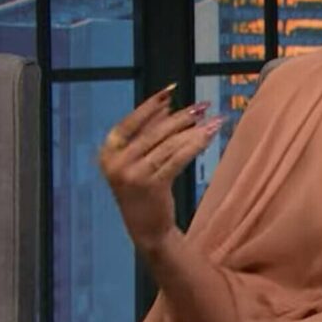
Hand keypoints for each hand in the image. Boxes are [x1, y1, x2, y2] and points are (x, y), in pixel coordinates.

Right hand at [98, 84, 225, 254]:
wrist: (146, 229)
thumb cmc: (144, 191)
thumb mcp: (137, 161)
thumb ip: (146, 136)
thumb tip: (166, 107)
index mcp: (108, 152)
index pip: (130, 122)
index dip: (150, 106)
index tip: (170, 92)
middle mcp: (116, 162)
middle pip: (154, 132)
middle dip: (181, 116)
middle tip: (202, 106)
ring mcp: (132, 174)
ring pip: (169, 144)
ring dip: (194, 130)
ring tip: (213, 121)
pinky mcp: (151, 185)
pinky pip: (178, 158)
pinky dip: (195, 144)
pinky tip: (209, 136)